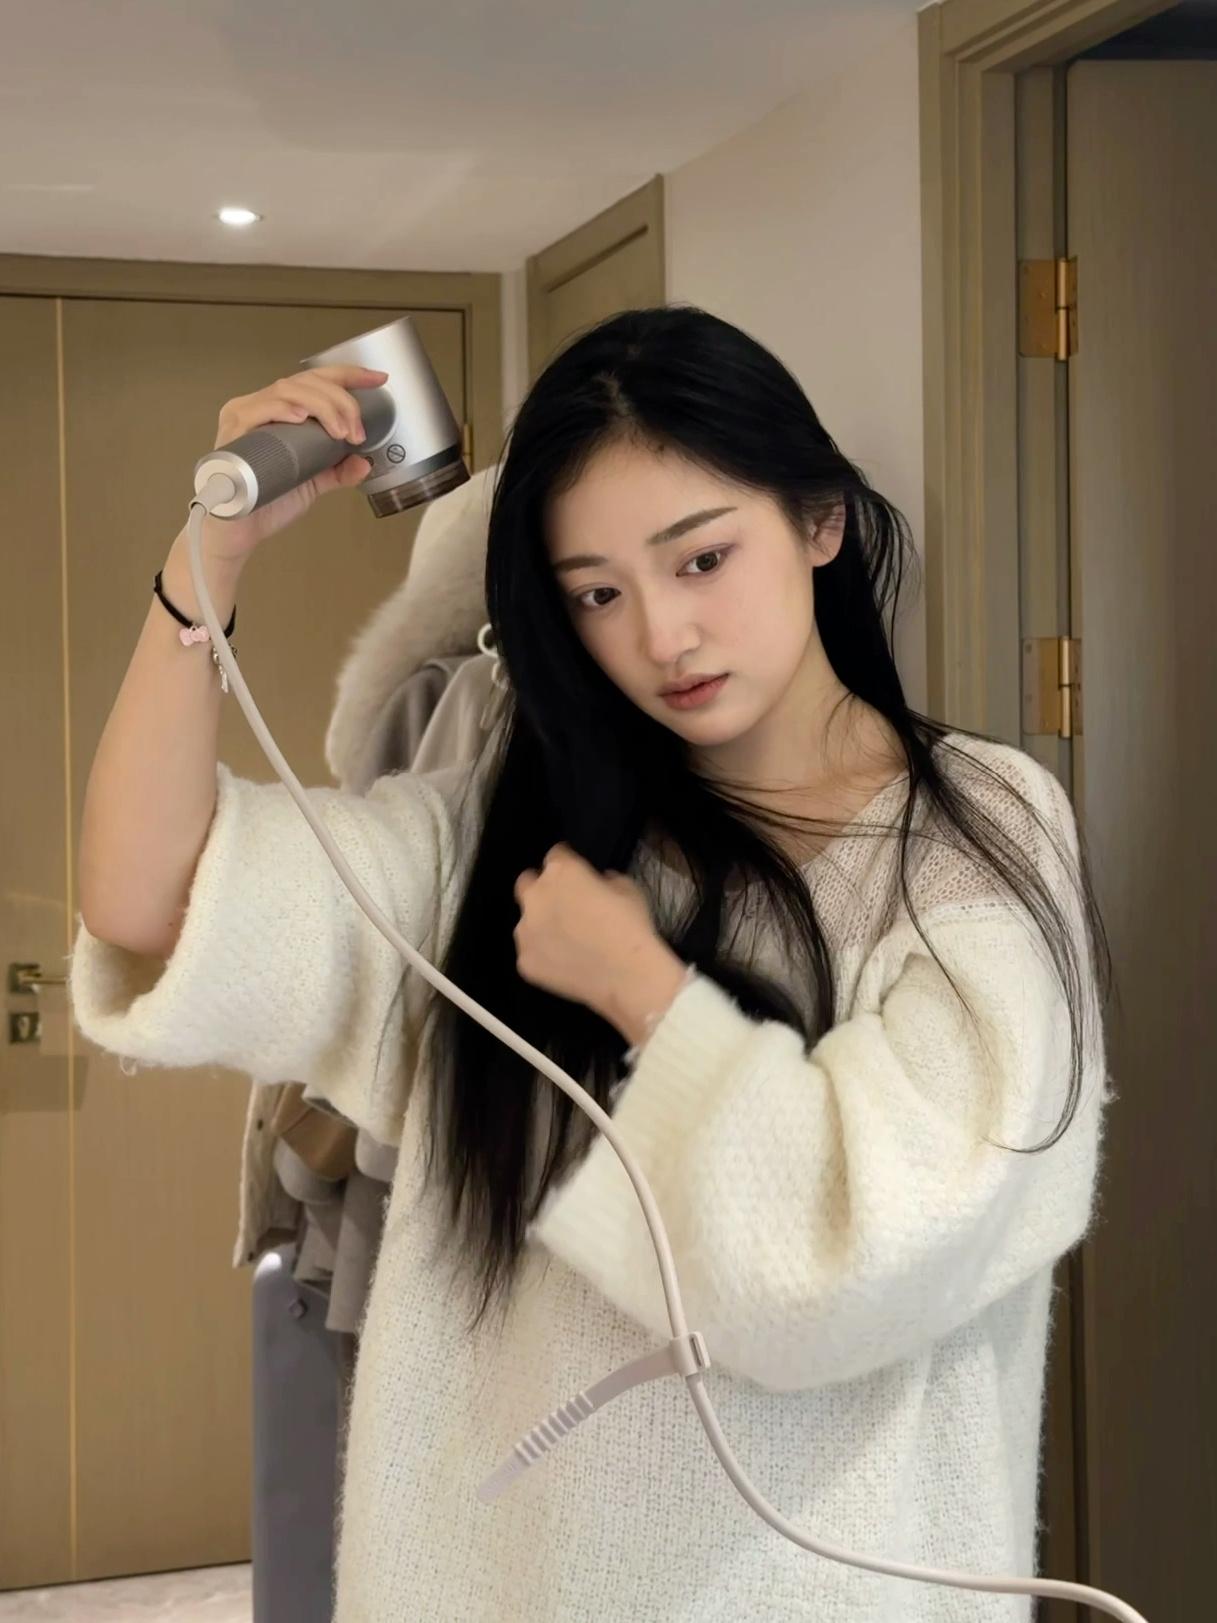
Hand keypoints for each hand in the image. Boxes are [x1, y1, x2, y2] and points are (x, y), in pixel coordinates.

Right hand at [198, 364, 390, 564]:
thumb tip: (364, 462)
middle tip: (358, 430)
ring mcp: (245, 416)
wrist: (240, 532)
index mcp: (279, 412)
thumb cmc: (267, 502)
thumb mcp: (313, 483)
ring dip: (322, 407)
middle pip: (306, 382)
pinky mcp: (233, 432)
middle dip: (341, 400)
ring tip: (341, 432)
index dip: (348, 376)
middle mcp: (260, 406)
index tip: (378, 380)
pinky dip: (282, 409)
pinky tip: (300, 417)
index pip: (315, 382)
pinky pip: (257, 410)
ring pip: (287, 390)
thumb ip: (337, 471)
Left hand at [513, 846, 688, 1041]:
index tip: (577, 876)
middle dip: (541, 889)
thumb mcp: (628, 888)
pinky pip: (531, 952)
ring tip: (566, 942)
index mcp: (561, 871)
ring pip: (526, 921)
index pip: (555, 854)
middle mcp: (535, 896)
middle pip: (526, 882)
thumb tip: (597, 883)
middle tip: (562, 905)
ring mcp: (525, 931)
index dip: (567, 863)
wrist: (626, 975)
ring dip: (541, 924)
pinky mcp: (524, 961)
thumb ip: (604, 879)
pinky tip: (566, 965)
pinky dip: (544, 955)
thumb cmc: (631, 926)